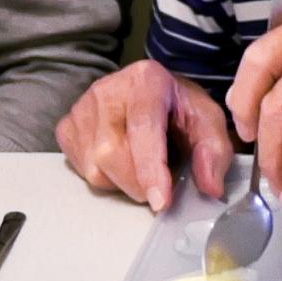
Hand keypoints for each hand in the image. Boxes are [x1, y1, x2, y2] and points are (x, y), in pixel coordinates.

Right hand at [56, 60, 232, 210]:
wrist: (153, 93)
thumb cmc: (179, 109)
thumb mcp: (207, 122)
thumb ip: (214, 151)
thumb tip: (210, 186)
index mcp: (147, 79)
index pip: (143, 128)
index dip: (151, 168)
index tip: (161, 201)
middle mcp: (108, 88)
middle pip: (111, 152)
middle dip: (138, 182)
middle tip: (159, 186)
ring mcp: (83, 106)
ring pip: (93, 166)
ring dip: (121, 182)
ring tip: (141, 166)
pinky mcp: (67, 125)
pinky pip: (79, 169)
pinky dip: (103, 177)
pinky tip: (120, 162)